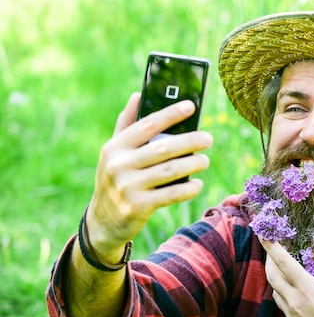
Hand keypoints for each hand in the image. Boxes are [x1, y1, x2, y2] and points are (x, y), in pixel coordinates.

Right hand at [87, 93, 212, 256]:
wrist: (102, 221)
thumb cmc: (115, 179)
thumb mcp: (114, 152)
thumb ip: (126, 124)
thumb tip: (138, 95)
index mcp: (115, 147)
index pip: (147, 125)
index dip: (170, 114)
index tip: (191, 106)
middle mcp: (119, 165)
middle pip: (163, 147)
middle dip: (190, 141)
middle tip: (208, 139)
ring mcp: (128, 187)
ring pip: (170, 170)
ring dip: (193, 164)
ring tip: (205, 161)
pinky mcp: (138, 207)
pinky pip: (171, 194)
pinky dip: (188, 188)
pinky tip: (197, 184)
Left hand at [260, 238, 313, 316]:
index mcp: (307, 288)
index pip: (283, 262)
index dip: (271, 247)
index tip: (263, 235)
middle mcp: (294, 301)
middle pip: (272, 276)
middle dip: (268, 261)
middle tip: (270, 251)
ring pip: (276, 292)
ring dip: (276, 280)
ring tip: (282, 272)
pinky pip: (284, 309)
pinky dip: (285, 298)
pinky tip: (295, 297)